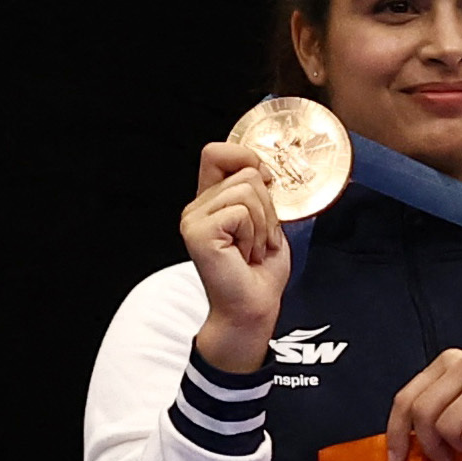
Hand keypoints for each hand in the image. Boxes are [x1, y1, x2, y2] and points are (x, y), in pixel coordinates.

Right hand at [178, 138, 287, 369]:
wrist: (252, 309)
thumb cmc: (259, 271)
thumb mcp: (266, 220)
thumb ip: (259, 192)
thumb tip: (264, 168)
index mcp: (209, 201)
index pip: (217, 151)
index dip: (247, 159)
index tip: (264, 188)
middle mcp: (196, 208)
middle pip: (246, 171)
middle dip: (267, 206)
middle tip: (258, 238)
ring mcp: (193, 220)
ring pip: (247, 190)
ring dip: (263, 223)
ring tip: (252, 248)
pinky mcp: (198, 233)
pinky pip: (241, 212)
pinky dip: (255, 234)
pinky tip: (245, 255)